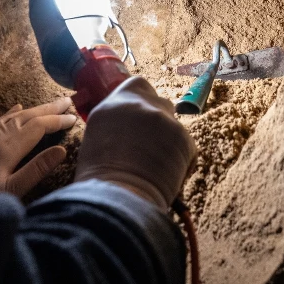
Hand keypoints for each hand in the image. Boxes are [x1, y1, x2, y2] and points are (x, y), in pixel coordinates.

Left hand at [0, 98, 76, 196]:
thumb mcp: (12, 191)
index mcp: (7, 148)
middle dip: (49, 108)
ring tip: (50, 104)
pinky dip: (11, 113)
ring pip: (14, 117)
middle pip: (28, 117)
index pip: (38, 127)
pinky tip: (18, 108)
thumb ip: (36, 170)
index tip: (74, 117)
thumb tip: (61, 150)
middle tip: (68, 101)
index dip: (57, 121)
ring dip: (35, 109)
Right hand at [75, 77, 196, 209]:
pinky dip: (181, 160)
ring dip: (169, 141)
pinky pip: (187, 147)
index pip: (137, 85)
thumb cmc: (100, 180)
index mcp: (112, 104)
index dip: (142, 100)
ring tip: (156, 166)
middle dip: (159, 121)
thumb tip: (129, 128)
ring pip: (174, 126)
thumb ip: (115, 124)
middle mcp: (139, 104)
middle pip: (160, 102)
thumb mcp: (97, 140)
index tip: (141, 117)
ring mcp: (163, 119)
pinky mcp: (184, 137)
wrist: (119, 199)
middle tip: (151, 146)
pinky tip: (167, 177)